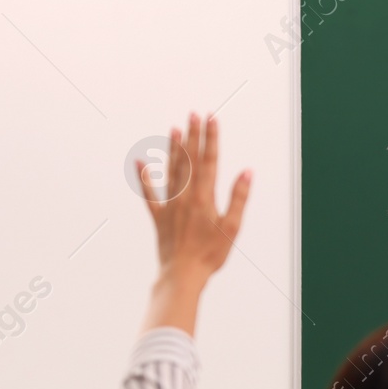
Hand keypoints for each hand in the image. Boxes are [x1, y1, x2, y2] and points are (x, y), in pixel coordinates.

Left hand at [136, 113, 251, 335]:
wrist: (182, 274)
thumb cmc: (211, 254)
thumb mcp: (232, 227)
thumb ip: (238, 198)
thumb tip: (246, 172)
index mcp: (205, 197)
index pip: (209, 161)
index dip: (211, 139)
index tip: (212, 119)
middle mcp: (186, 196)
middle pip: (190, 160)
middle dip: (193, 135)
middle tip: (194, 114)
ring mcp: (170, 205)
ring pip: (172, 171)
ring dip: (174, 149)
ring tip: (175, 129)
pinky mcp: (159, 216)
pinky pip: (150, 194)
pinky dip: (145, 178)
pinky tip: (141, 163)